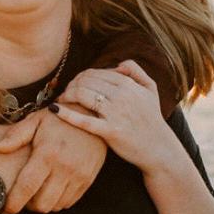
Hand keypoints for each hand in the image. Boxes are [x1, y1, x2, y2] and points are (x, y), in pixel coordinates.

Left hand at [0, 107, 107, 213]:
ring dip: (43, 204)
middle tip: (22, 196)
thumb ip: (16, 135)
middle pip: (42, 204)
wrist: (92, 116)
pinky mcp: (88, 180)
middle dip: (28, 205)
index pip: (27, 187)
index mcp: (47, 154)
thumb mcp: (36, 120)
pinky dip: (57, 201)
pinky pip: (69, 202)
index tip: (5, 210)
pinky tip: (51, 189)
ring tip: (37, 192)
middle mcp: (64, 168)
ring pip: (55, 206)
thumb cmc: (59, 118)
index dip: (14, 202)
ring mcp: (78, 176)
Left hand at [50, 60, 176, 174]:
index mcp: (129, 84)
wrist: (159, 149)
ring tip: (61, 101)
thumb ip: (136, 71)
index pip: (96, 73)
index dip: (81, 77)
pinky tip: (54, 109)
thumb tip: (117, 64)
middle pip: (86, 81)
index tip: (74, 85)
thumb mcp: (151, 90)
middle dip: (72, 84)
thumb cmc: (152, 120)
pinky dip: (66, 113)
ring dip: (67, 95)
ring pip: (82, 95)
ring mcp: (116, 113)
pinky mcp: (111, 132)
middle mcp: (122, 96)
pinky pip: (83, 120)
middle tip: (65, 93)